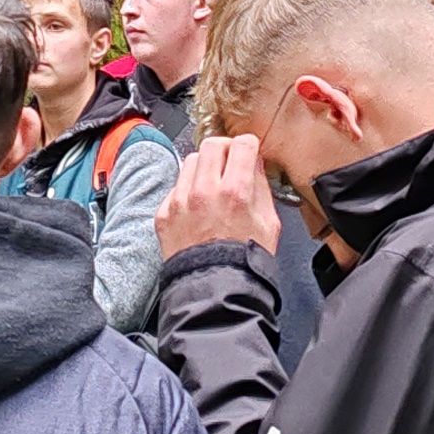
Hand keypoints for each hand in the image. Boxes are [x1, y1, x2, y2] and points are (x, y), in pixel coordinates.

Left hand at [156, 134, 284, 257]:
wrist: (214, 289)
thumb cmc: (244, 261)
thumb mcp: (269, 224)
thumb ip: (262, 188)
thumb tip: (255, 165)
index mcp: (235, 192)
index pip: (242, 144)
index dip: (249, 147)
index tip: (249, 153)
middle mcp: (204, 192)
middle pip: (213, 144)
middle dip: (225, 149)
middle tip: (231, 162)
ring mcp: (180, 202)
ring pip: (191, 161)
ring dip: (205, 167)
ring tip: (213, 186)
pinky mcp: (164, 214)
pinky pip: (175, 187)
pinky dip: (187, 191)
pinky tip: (198, 208)